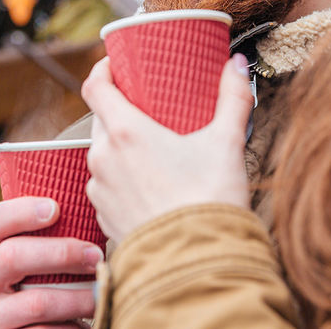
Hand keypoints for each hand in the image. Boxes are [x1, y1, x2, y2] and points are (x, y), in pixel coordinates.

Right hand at [0, 196, 100, 328]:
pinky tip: (85, 324)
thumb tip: (89, 210)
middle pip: (12, 257)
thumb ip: (40, 242)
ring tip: (101, 294)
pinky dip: (70, 328)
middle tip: (96, 255)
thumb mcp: (23, 267)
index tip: (56, 208)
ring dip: (77, 297)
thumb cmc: (29, 292)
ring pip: (36, 302)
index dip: (19, 212)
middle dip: (60, 253)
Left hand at [82, 54, 253, 243]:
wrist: (197, 265)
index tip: (116, 63)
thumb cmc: (208, 202)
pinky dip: (123, 179)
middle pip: (101, 119)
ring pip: (103, 154)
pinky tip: (148, 185)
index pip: (94, 86)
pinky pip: (107, 186)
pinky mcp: (104, 216)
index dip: (102, 69)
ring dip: (121, 147)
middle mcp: (103, 158)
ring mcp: (100, 189)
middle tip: (147, 107)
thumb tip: (236, 64)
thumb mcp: (226, 143)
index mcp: (125, 132)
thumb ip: (232, 98)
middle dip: (120, 110)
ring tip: (152, 149)